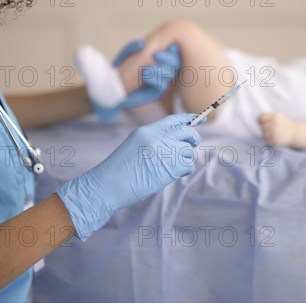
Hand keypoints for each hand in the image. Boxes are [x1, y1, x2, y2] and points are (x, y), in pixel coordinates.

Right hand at [56, 113, 200, 240]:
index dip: (188, 119)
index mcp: (146, 131)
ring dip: (184, 159)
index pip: (173, 120)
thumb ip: (153, 140)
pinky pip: (188, 166)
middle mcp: (158, 137)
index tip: (199, 118)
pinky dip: (184, 171)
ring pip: (188, 151)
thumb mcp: (134, 146)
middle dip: (193, 138)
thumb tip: (176, 142)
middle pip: (187, 132)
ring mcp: (166, 151)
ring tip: (169, 167)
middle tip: (193, 143)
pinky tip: (172, 175)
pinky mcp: (172, 167)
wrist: (107, 186)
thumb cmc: (118, 171)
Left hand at [92, 40, 181, 122]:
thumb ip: (132, 47)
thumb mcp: (125, 54)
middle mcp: (162, 69)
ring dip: (160, 69)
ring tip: (145, 68)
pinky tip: (145, 77)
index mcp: (158, 58)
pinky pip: (162, 86)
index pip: (173, 52)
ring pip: (170, 73)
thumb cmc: (120, 68)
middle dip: (169, 58)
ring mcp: (161, 81)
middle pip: (176, 62)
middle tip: (156, 55)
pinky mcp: (156, 92)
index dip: (174, 49)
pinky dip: (155, 80)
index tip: (169, 45)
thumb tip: (142, 43)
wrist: (113, 86)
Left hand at [258, 112, 296, 145]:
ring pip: (263, 134)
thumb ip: (267, 115)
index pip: (261, 118)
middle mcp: (275, 124)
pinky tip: (274, 138)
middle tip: (270, 129)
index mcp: (275, 116)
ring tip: (273, 133)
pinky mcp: (275, 141)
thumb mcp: (278, 115)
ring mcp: (275, 133)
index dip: (260, 120)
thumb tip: (257, 119)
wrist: (294, 133)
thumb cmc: (284, 123)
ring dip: (266, 134)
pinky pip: (266, 141)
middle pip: (262, 126)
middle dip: (264, 128)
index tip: (262, 122)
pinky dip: (269, 140)